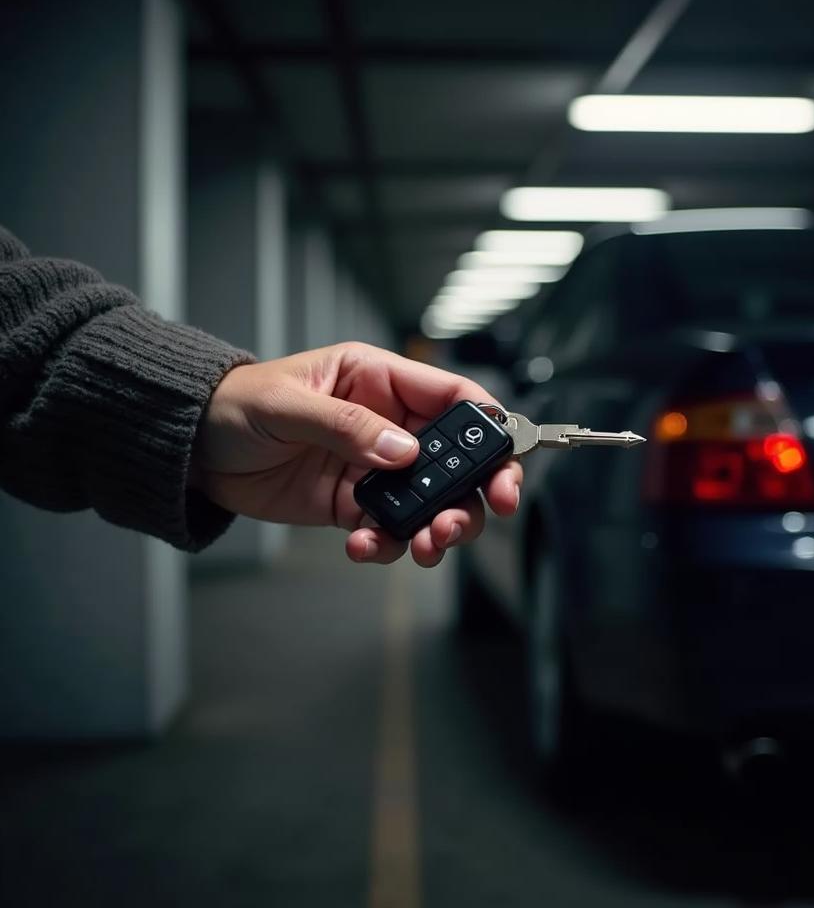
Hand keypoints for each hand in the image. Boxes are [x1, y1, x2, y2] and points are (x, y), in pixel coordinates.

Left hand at [190, 342, 521, 565]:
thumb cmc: (237, 404)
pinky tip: (367, 546)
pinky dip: (389, 543)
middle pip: (457, 458)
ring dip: (437, 526)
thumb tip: (403, 451)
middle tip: (465, 520)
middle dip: (473, 493)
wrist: (194, 449)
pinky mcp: (355, 503)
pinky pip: (390, 527)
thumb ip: (348, 426)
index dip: (489, 427)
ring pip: (432, 499)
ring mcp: (375, 467)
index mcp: (380, 381)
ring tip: (426, 546)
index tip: (505, 461)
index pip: (453, 398)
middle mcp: (389, 424)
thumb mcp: (288, 404)